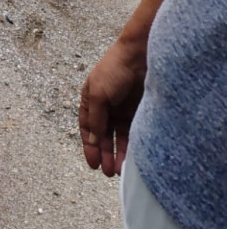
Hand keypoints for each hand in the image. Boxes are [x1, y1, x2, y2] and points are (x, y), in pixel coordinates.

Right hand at [79, 41, 146, 176]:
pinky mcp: (138, 112)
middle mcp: (106, 107)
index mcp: (91, 101)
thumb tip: (93, 140)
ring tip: (118, 171)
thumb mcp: (99, 95)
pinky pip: (134, 133)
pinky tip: (131, 158)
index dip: (89, 146)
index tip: (92, 164)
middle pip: (103, 136)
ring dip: (117, 154)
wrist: (140, 56)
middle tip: (106, 172)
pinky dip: (131, 146)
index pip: (87, 128)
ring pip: (119, 137)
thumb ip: (96, 119)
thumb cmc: (114, 70)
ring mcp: (123, 110)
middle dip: (104, 154)